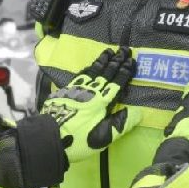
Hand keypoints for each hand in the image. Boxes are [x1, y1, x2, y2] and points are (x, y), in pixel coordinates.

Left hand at [41, 47, 139, 162]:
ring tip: (109, 51)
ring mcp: (77, 89)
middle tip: (124, 49)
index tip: (132, 60)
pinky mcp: (66, 91)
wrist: (50, 137)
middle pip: (105, 72)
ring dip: (102, 60)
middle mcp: (90, 91)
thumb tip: (138, 111)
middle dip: (116, 60)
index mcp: (101, 101)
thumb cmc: (79, 139)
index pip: (116, 82)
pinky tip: (90, 66)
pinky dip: (88, 68)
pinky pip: (81, 75)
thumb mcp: (103, 136)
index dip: (124, 71)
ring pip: (92, 71)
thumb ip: (120, 123)